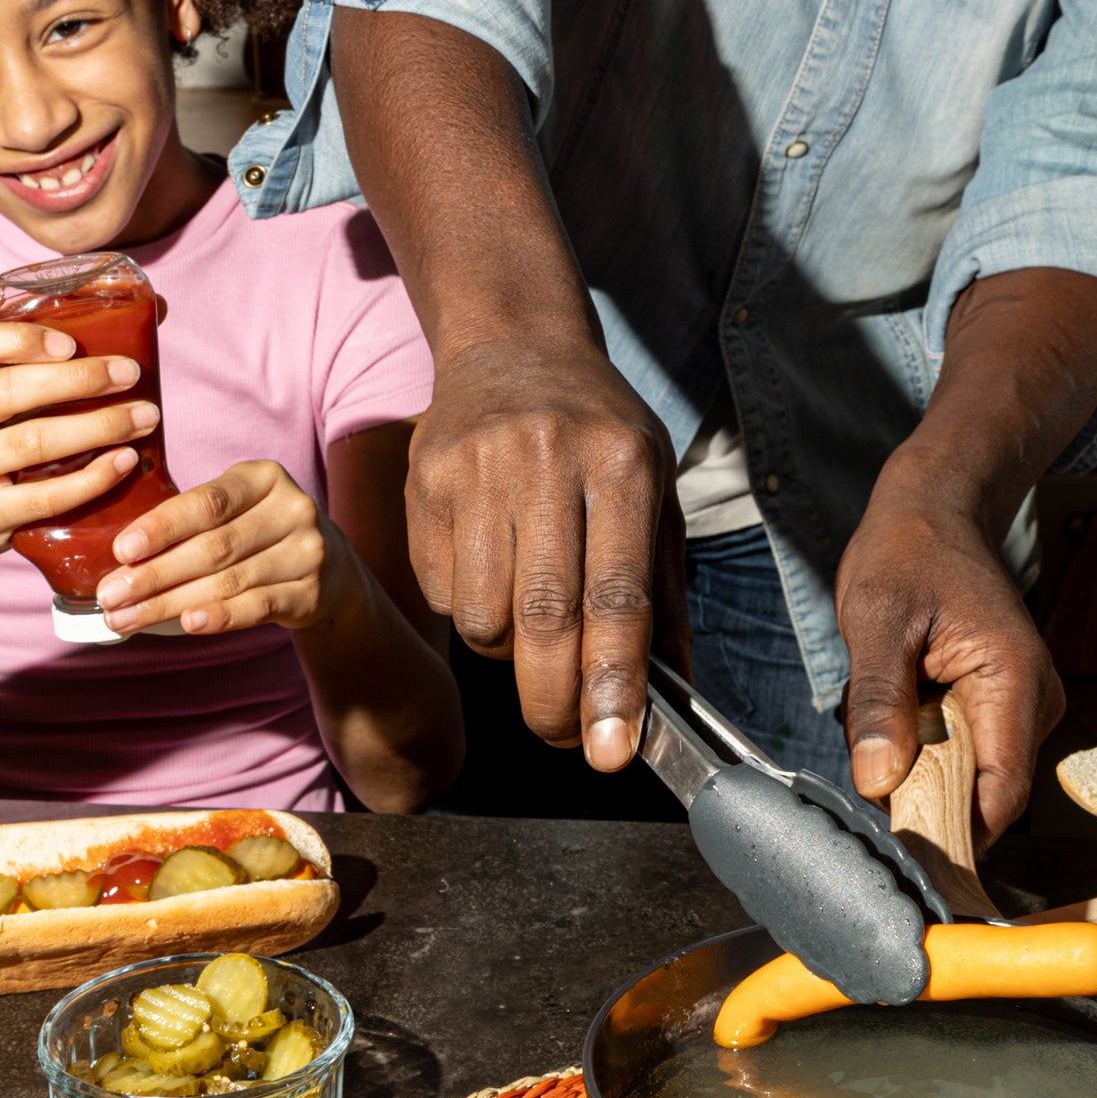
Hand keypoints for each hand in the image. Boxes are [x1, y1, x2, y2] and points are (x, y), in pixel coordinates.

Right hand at [0, 321, 157, 566]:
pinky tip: (126, 462)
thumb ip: (60, 354)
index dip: (15, 340)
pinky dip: (91, 479)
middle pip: (6, 391)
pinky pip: (41, 497)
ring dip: (97, 427)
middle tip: (131, 374)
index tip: (70, 343)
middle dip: (77, 380)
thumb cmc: (2, 433)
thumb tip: (153, 310)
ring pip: (29, 442)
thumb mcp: (8, 391)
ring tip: (145, 416)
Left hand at [96, 461, 343, 635]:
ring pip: (228, 581)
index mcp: (265, 478)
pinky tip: (188, 624)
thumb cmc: (258, 533)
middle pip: (214, 547)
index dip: (162, 527)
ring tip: (127, 618)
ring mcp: (307, 552)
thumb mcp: (235, 508)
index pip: (208, 503)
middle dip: (154, 574)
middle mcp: (292, 510)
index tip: (121, 550)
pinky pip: (258, 606)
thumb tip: (120, 555)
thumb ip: (190, 519)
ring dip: (170, 603)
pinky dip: (220, 616)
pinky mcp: (311, 592)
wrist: (330, 567)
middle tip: (111, 595)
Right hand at [404, 337, 687, 764]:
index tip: (612, 751)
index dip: (614, 684)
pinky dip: (468, 611)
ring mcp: (477, 469)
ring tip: (532, 623)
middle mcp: (546, 461)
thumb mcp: (655, 493)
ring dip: (509, 654)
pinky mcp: (424, 481)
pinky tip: (491, 571)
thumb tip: (672, 697)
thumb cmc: (598, 434)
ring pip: (482, 619)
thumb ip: (664, 595)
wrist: (512, 346)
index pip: (617, 597)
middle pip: (543, 619)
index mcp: (621, 463)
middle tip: (568, 737)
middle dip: (555, 701)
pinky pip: (440, 593)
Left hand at [836, 488, 1061, 837]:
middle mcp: (1034, 702)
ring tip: (881, 705)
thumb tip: (879, 781)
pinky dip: (919, 744)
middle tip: (868, 751)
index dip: (955, 836)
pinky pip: (960, 754)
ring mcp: (1022, 707)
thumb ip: (879, 701)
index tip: (902, 855)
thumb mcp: (877, 620)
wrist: (934, 513)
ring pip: (965, 777)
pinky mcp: (1002, 709)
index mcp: (1015, 681)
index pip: (1001, 795)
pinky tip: (898, 701)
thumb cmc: (907, 553)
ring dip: (914, 763)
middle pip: (982, 794)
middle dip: (919, 793)